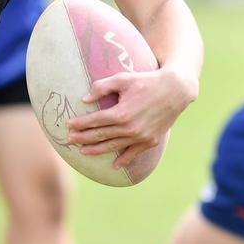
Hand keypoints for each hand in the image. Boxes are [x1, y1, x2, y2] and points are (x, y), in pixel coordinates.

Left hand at [66, 66, 197, 168]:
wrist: (175, 90)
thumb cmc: (146, 81)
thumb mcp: (122, 79)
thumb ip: (101, 87)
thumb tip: (84, 99)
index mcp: (121, 113)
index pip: (94, 121)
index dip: (80, 124)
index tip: (68, 125)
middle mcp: (130, 128)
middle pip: (100, 135)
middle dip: (83, 138)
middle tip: (69, 140)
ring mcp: (141, 137)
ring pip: (114, 146)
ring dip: (96, 150)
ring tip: (83, 151)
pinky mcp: (151, 141)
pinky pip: (134, 153)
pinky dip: (123, 160)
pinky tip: (114, 165)